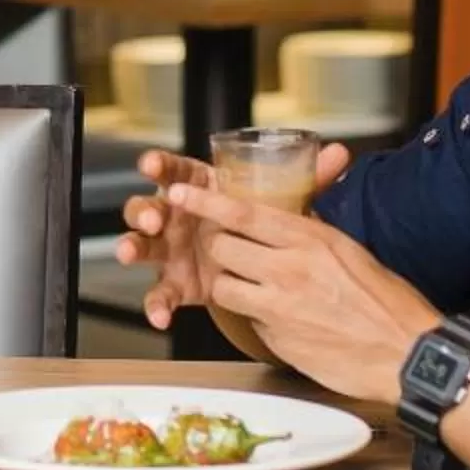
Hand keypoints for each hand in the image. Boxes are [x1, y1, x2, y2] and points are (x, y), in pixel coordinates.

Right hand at [115, 142, 351, 328]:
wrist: (258, 262)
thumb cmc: (261, 223)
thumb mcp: (281, 202)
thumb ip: (305, 180)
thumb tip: (339, 154)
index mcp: (199, 188)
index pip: (174, 171)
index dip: (159, 166)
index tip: (151, 166)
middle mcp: (178, 216)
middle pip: (149, 205)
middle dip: (144, 209)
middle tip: (152, 216)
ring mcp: (173, 250)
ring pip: (143, 245)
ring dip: (134, 247)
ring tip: (131, 253)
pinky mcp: (177, 282)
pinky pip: (160, 293)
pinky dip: (156, 304)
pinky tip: (160, 315)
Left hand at [164, 179, 439, 401]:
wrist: (407, 355)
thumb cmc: (387, 302)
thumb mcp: (350, 251)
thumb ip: (312, 234)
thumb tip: (286, 221)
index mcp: (310, 239)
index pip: (243, 212)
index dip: (206, 201)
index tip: (181, 193)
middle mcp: (289, 268)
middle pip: (221, 247)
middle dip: (218, 248)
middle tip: (229, 252)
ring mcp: (279, 306)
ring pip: (222, 287)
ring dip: (228, 286)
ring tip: (249, 288)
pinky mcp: (276, 340)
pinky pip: (247, 321)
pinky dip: (254, 317)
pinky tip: (278, 319)